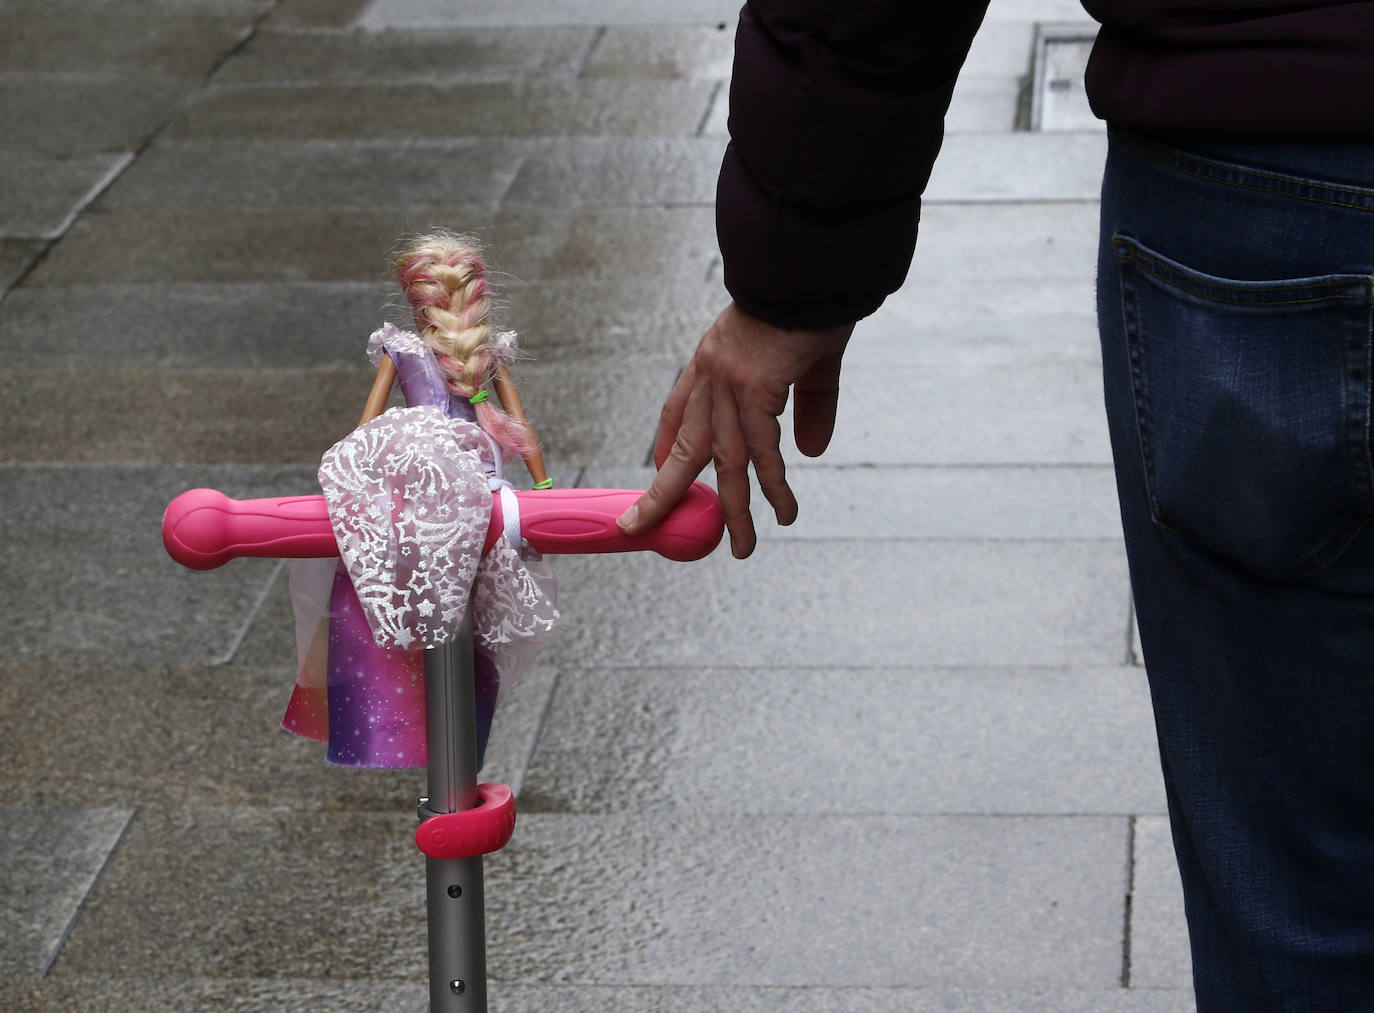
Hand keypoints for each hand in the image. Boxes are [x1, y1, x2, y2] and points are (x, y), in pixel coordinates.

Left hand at [617, 302, 853, 557]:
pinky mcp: (756, 390)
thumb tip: (812, 453)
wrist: (809, 266)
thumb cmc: (810, 303)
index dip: (668, 448)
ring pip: (724, 462)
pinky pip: (762, 451)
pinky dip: (773, 486)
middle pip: (683, 449)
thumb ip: (809, 406)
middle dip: (662, 495)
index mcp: (711, 362)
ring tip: (742, 549)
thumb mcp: (808, 359)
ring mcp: (729, 385)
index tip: (663, 473)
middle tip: (642, 529)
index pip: (678, 413)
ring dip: (734, 510)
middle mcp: (711, 378)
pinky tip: (784, 513)